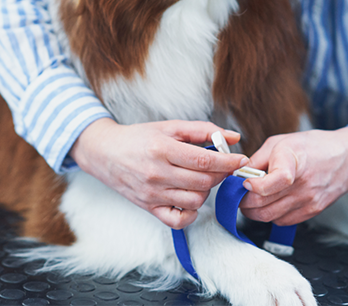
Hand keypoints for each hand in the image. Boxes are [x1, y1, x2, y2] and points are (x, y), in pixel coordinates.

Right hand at [70, 117, 247, 228]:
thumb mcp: (171, 126)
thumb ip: (204, 130)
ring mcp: (152, 194)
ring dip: (207, 190)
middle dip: (221, 174)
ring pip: (195, 200)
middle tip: (223, 165)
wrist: (106, 153)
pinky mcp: (149, 208)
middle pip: (203, 182)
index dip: (228, 162)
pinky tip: (191, 196)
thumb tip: (234, 137)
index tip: (241, 159)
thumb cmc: (140, 137)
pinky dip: (192, 212)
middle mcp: (157, 174)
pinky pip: (178, 220)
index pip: (204, 161)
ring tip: (203, 177)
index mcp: (163, 149)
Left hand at [239, 126, 347, 225]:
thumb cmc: (312, 146)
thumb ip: (258, 159)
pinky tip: (269, 202)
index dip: (253, 185)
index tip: (245, 181)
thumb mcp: (281, 141)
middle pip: (263, 204)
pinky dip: (270, 215)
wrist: (345, 159)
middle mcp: (303, 184)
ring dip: (253, 211)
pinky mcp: (311, 212)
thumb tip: (238, 174)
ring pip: (268, 217)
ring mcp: (308, 201)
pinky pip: (281, 221)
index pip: (273, 182)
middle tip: (238, 193)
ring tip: (251, 198)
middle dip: (243, 201)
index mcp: (294, 160)